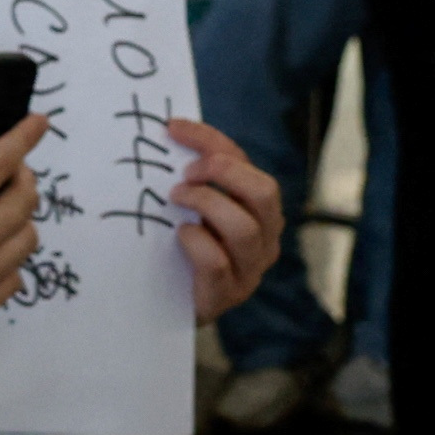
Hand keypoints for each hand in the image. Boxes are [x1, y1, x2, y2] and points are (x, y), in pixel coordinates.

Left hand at [166, 115, 283, 314]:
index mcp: (259, 207)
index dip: (209, 140)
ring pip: (244, 228)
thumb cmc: (186, 248)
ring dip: (206, 204)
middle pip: (263, 192)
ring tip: (176, 200)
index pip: (244, 161)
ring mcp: (250, 268)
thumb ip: (194, 178)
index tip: (172, 128)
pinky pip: (218, 263)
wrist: (174, 306)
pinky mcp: (228, 294)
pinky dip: (197, 242)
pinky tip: (181, 235)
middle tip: (184, 173)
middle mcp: (265, 236)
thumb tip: (169, 132)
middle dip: (223, 172)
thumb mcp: (195, 207)